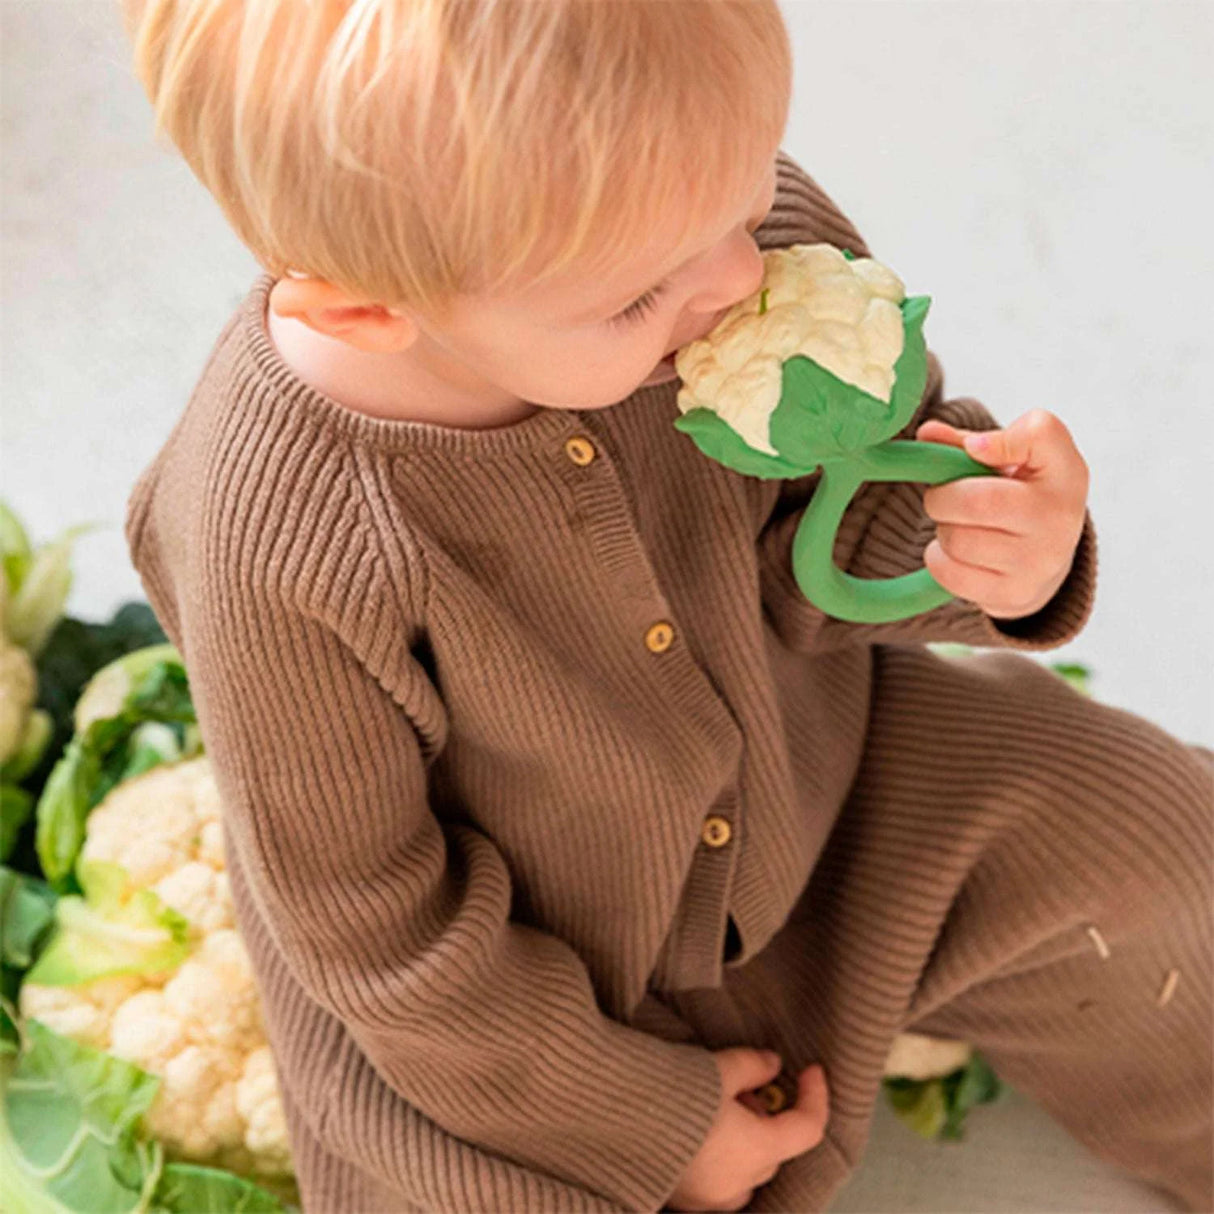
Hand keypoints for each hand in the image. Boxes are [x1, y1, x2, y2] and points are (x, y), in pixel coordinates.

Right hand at [666, 1047, 829, 1211]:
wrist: (612, 1123)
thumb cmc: (668, 1095)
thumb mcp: (718, 1067)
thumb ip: (752, 1065)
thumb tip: (773, 1064)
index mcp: (757, 1149)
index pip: (808, 1129)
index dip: (817, 1096)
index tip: (812, 1071)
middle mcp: (740, 1183)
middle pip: (775, 1149)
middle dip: (766, 1115)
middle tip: (740, 1084)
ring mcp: (713, 1199)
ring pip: (748, 1169)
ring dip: (745, 1140)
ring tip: (714, 1107)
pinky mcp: (687, 1203)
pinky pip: (720, 1183)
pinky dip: (721, 1158)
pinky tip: (697, 1131)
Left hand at [915, 409, 1089, 619]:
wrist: (1046, 557)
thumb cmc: (1024, 493)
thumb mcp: (1016, 458)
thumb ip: (971, 441)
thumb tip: (928, 433)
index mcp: (1065, 472)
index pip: (1040, 436)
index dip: (998, 439)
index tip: (975, 449)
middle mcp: (1059, 519)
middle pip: (972, 501)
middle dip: (942, 497)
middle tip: (947, 498)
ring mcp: (1039, 562)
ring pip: (956, 539)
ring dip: (942, 530)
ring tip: (961, 526)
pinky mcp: (1014, 594)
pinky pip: (949, 573)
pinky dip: (939, 559)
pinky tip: (957, 552)